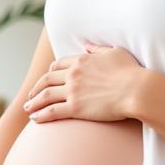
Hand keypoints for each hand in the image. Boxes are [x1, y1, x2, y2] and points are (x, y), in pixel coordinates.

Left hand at [22, 40, 142, 122]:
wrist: (137, 90)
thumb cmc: (131, 71)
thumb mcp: (115, 52)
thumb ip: (98, 49)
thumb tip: (87, 45)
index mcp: (81, 60)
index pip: (58, 65)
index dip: (50, 72)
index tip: (46, 79)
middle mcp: (73, 74)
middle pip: (47, 80)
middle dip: (36, 88)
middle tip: (31, 95)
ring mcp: (73, 91)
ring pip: (45, 96)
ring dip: (34, 102)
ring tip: (27, 109)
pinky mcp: (76, 108)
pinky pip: (52, 111)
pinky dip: (41, 115)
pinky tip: (34, 119)